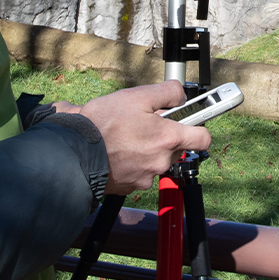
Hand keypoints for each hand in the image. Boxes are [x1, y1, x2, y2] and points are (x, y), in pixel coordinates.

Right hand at [76, 80, 211, 194]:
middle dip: (164, 135)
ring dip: (147, 149)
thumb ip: (167, 92)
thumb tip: (180, 95)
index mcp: (168, 138)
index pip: (203, 137)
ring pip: (157, 159)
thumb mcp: (136, 96)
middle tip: (144, 123)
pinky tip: (119, 151)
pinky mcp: (132, 186)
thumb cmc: (102, 125)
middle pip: (176, 146)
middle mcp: (161, 161)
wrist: (75, 153)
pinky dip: (133, 162)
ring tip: (126, 137)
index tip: (193, 119)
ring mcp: (147, 176)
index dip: (199, 126)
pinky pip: (141, 171)